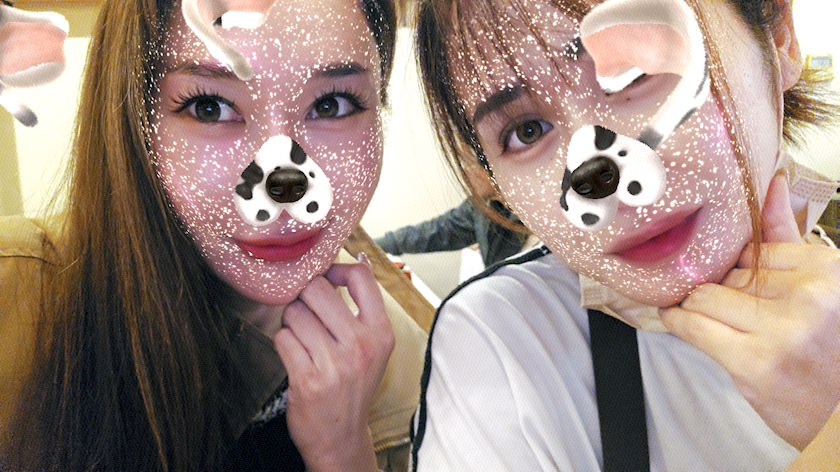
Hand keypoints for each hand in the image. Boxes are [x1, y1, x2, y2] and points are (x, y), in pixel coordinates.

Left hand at [274, 259, 394, 471]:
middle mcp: (361, 345)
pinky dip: (283, 343)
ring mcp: (334, 363)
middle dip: (304, 297)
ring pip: (295, 313)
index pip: (361, 278)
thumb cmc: (353, 387)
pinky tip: (295, 357)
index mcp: (381, 333)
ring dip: (291, 323)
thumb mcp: (373, 346)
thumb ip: (364, 306)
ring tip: (302, 340)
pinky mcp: (307, 378)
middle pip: (317, 289)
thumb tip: (360, 260)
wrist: (341, 438)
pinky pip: (282, 338)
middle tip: (307, 314)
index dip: (335, 269)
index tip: (326, 279)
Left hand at [662, 174, 839, 449]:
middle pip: (725, 273)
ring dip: (692, 305)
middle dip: (713, 286)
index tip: (724, 274)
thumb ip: (787, 236)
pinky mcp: (753, 363)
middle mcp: (807, 295)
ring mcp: (780, 330)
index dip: (733, 264)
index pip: (752, 247)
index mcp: (826, 269)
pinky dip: (678, 322)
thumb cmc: (828, 350)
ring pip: (702, 297)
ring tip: (692, 310)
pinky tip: (679, 320)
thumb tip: (770, 182)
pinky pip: (692, 327)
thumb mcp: (821, 287)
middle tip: (712, 300)